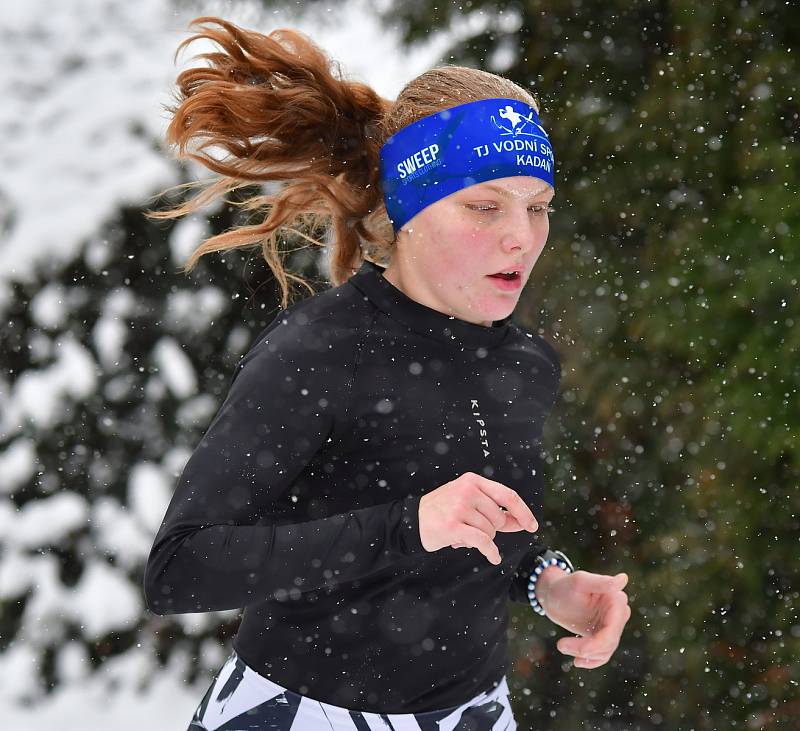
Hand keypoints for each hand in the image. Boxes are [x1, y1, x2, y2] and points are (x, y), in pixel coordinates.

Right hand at [418, 471, 538, 564]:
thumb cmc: (444, 512)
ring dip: (482, 539)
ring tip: (464, 535)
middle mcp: (467, 491)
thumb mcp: (469, 503)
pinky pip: (483, 542)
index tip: (532, 525)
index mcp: (472, 481)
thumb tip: (522, 522)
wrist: (413, 520)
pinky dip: (491, 552)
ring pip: (490, 532)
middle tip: (473, 529)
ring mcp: (459, 507)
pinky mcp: (453, 526)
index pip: (507, 495)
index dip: (523, 511)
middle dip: (492, 530)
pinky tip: (493, 557)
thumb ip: (495, 511)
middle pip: (498, 518)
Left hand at [538, 569, 630, 668]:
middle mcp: (618, 613)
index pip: (612, 630)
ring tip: (562, 646)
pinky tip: (576, 661)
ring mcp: (612, 625)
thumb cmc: (564, 586)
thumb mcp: (578, 582)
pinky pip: (603, 653)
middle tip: (561, 645)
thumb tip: (623, 579)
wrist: (554, 595)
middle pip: (609, 642)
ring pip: (605, 650)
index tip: (577, 649)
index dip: (596, 644)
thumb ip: (600, 582)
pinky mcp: (604, 635)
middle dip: (586, 649)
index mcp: (616, 600)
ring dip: (584, 654)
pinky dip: (591, 660)